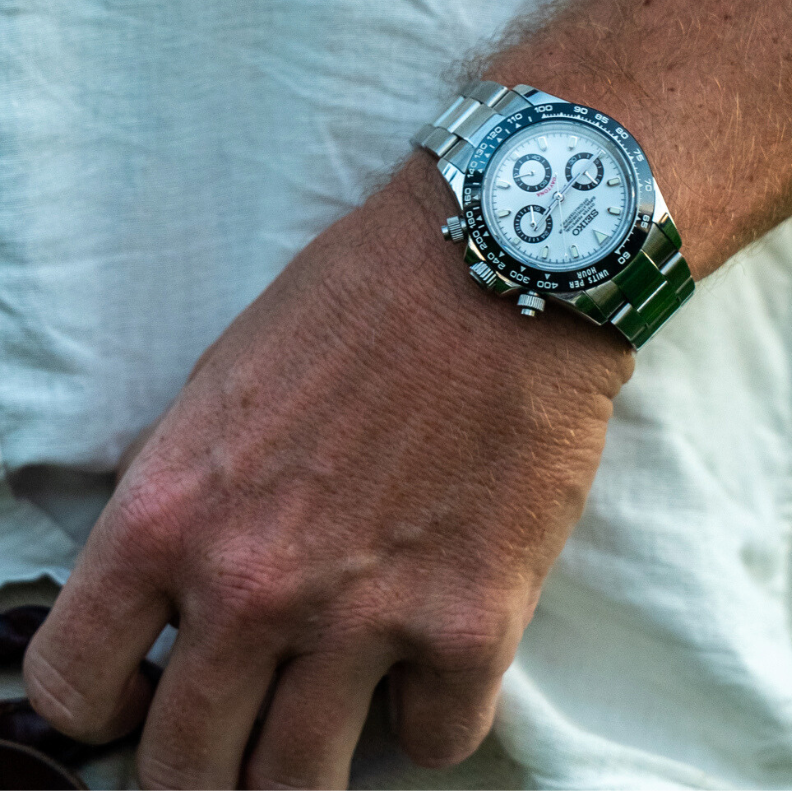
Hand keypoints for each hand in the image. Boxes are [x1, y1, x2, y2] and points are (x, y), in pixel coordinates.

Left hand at [23, 155, 632, 788]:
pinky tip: (438, 658)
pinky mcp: (473, 624)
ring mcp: (365, 616)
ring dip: (312, 760)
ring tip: (340, 707)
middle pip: (186, 770)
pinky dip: (431, 713)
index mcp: (170, 515)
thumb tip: (176, 598)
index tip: (144, 694)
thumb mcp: (224, 385)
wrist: (500, 268)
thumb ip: (185, 503)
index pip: (75, 686)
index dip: (105, 705)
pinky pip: (435, 743)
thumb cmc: (362, 304)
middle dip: (207, 763)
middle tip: (245, 730)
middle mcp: (253, 585)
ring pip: (301, 785)